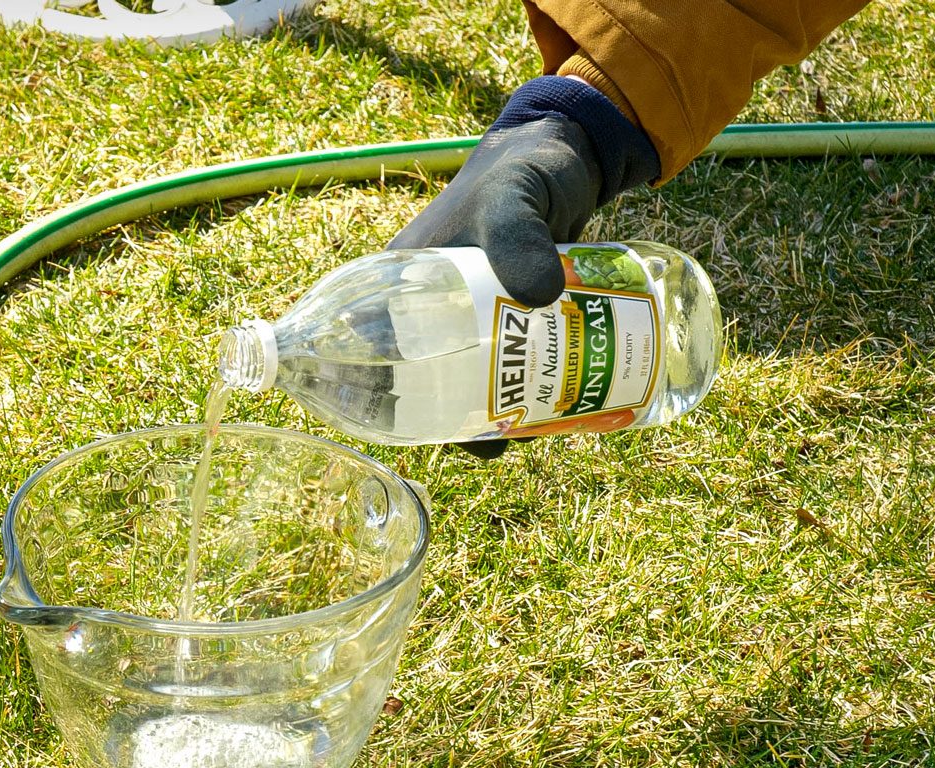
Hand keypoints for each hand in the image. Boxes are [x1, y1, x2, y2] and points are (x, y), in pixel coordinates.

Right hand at [391, 77, 659, 459]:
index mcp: (396, 284)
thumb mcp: (512, 200)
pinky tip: (550, 415)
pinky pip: (503, 373)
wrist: (572, 160)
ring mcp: (467, 322)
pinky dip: (521, 396)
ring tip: (525, 433)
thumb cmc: (523, 172)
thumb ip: (519, 236)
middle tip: (491, 440)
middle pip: (416, 383)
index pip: (362, 350)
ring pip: (463, 385)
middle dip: (447, 419)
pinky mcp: (507, 327)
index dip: (371, 396)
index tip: (410, 426)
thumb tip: (537, 296)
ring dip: (488, 415)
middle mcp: (423, 309)